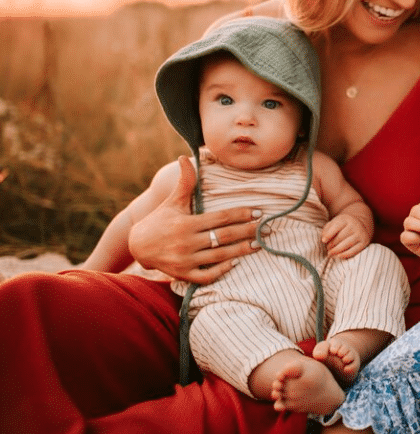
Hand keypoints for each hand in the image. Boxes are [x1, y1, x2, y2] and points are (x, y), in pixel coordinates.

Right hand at [128, 156, 259, 283]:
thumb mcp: (172, 201)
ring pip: (220, 257)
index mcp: (186, 223)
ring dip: (242, 251)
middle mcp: (186, 242)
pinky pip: (207, 276)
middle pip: (224, 237)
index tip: (259, 212)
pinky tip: (235, 263)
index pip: (221, 218)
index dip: (241, 214)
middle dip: (248, 232)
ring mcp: (185, 260)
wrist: (137, 246)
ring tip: (259, 245)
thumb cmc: (160, 220)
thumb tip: (185, 158)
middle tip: (268, 229)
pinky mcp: (183, 274)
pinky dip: (222, 271)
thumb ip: (184, 182)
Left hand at [321, 213, 370, 258]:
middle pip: (341, 237)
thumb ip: (327, 230)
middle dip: (332, 244)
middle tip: (327, 249)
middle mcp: (354, 225)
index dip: (329, 234)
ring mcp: (360, 234)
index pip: (336, 227)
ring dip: (337, 250)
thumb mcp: (334, 223)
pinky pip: (354, 250)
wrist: (359, 225)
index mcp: (346, 219)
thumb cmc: (342, 227)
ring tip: (330, 254)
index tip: (323, 241)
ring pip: (347, 244)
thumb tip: (324, 239)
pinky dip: (345, 254)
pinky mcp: (364, 242)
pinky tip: (338, 256)